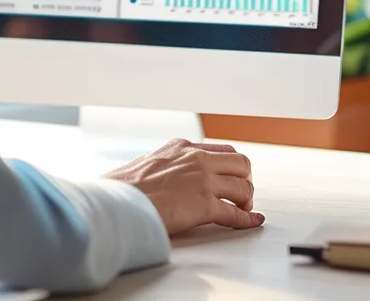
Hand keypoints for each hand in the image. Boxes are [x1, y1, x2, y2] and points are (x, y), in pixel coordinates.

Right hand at [103, 139, 262, 234]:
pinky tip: (252, 223)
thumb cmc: (123, 187)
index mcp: (181, 147)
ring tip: (243, 209)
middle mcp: (197, 159)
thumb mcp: (147, 162)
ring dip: (247, 200)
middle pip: (241, 164)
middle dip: (245, 180)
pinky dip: (248, 220)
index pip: (222, 150)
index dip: (233, 167)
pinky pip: (235, 213)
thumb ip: (166, 165)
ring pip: (243, 187)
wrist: (117, 201)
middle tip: (241, 195)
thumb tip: (168, 179)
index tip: (234, 177)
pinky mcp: (205, 205)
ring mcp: (203, 181)